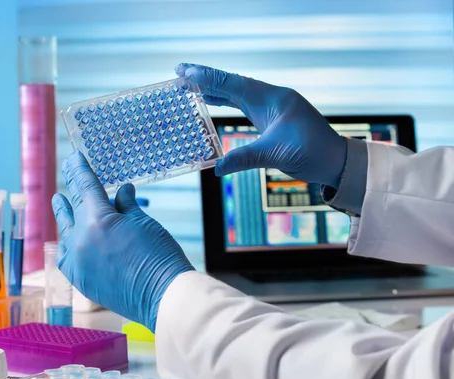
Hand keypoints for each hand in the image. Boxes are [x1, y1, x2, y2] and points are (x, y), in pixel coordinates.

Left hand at [52, 151, 193, 331]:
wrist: (162, 295)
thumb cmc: (158, 255)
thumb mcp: (143, 222)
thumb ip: (126, 205)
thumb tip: (121, 191)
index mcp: (97, 220)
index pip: (84, 186)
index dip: (79, 169)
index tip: (75, 157)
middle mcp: (80, 239)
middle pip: (72, 208)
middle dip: (72, 189)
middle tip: (68, 173)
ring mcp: (77, 261)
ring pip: (65, 231)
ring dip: (65, 216)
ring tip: (60, 202)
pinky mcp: (80, 279)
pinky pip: (66, 255)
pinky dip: (67, 243)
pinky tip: (68, 238)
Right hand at [176, 63, 346, 187]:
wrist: (335, 160)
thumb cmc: (312, 153)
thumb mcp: (276, 155)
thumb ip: (244, 158)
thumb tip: (216, 168)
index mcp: (272, 99)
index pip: (234, 84)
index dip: (208, 78)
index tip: (186, 71)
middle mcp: (271, 98)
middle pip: (232, 83)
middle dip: (206, 78)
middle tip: (180, 73)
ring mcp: (272, 106)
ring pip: (237, 92)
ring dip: (214, 89)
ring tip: (190, 85)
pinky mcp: (272, 117)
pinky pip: (244, 104)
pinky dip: (226, 101)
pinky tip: (214, 102)